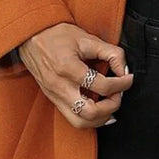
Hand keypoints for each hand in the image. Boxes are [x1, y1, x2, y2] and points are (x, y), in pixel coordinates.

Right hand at [17, 23, 133, 128]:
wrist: (31, 36)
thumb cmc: (56, 35)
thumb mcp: (87, 38)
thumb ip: (111, 53)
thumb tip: (124, 69)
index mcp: (67, 68)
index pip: (101, 85)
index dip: (121, 84)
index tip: (128, 79)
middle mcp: (59, 86)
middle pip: (90, 112)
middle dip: (111, 106)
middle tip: (118, 94)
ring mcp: (54, 95)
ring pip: (80, 122)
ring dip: (101, 118)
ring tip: (111, 104)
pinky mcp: (52, 99)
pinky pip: (72, 118)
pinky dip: (89, 119)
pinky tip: (100, 111)